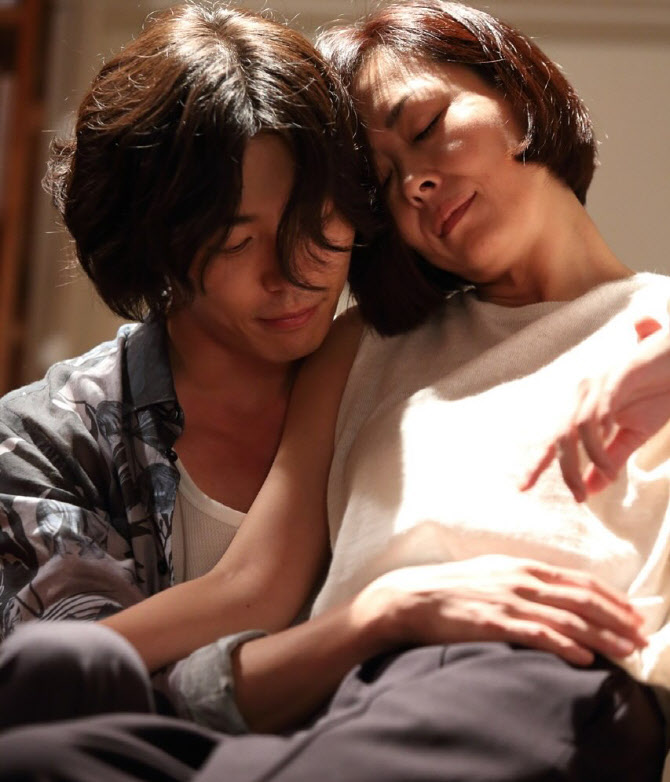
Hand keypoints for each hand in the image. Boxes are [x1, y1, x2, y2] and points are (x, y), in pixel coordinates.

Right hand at [358, 555, 646, 666]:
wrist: (414, 596)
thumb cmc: (455, 587)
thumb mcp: (494, 573)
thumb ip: (525, 580)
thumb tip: (556, 593)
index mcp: (523, 566)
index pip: (578, 580)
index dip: (611, 597)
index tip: (633, 613)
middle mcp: (521, 579)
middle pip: (581, 599)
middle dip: (616, 618)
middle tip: (641, 636)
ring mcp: (509, 600)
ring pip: (567, 618)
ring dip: (602, 636)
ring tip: (626, 651)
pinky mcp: (496, 622)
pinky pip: (539, 635)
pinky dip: (566, 646)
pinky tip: (584, 659)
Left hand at [520, 318, 669, 500]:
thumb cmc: (656, 394)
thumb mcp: (633, 436)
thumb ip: (610, 460)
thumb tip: (591, 490)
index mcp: (582, 410)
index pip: (553, 441)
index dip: (536, 464)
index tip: (522, 488)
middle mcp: (582, 395)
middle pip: (561, 438)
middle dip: (568, 470)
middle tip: (580, 497)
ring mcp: (599, 384)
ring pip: (578, 425)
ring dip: (592, 455)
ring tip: (609, 475)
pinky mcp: (619, 374)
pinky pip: (602, 406)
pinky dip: (602, 429)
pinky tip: (609, 443)